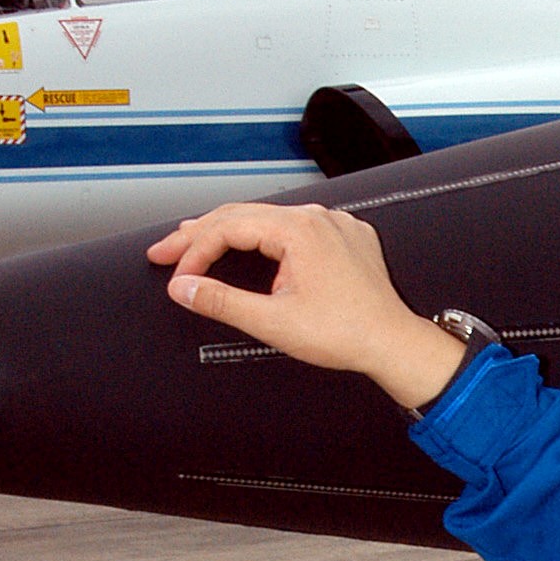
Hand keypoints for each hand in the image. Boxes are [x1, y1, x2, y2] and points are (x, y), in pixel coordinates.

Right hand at [148, 203, 465, 411]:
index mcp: (299, 230)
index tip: (176, 274)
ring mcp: (334, 225)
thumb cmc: (347, 334)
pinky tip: (251, 245)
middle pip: (244, 216)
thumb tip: (184, 287)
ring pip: (269, 220)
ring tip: (196, 244)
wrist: (393, 343)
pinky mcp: (346, 238)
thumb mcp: (273, 322)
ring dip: (231, 234)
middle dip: (200, 235)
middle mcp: (318, 218)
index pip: (228, 227)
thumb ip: (222, 301)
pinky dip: (266, 238)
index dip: (194, 251)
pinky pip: (296, 228)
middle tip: (166, 251)